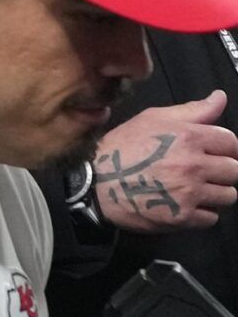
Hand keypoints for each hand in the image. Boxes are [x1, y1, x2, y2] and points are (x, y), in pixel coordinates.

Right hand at [93, 92, 237, 232]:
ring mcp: (189, 193)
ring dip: (216, 193)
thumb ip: (191, 110)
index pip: (231, 142)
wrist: (93, 183)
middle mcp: (194, 165)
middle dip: (222, 170)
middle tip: (203, 172)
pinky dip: (203, 213)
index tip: (215, 152)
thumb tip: (220, 98)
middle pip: (234, 170)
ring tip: (196, 189)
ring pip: (228, 196)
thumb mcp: (152, 119)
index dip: (225, 147)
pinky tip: (185, 204)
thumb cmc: (121, 149)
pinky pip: (212, 218)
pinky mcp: (182, 217)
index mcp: (189, 137)